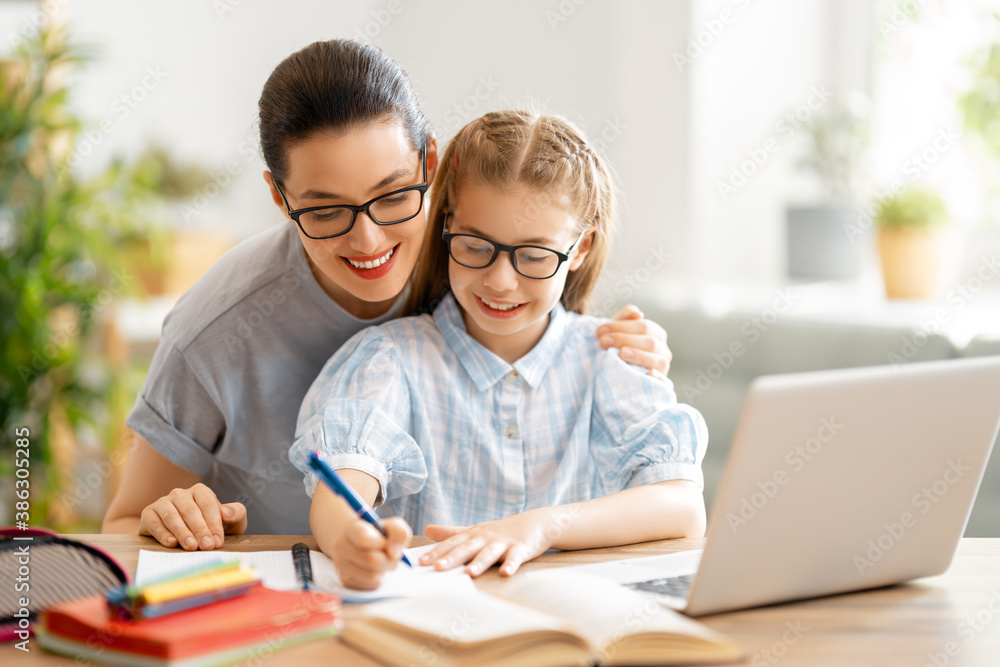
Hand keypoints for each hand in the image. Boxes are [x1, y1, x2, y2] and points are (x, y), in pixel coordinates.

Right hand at [138, 483, 246, 549]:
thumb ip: (236, 514)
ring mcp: (162, 503)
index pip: (208, 504)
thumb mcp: (230, 522)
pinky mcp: (148, 515)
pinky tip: (172, 544)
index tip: (218, 541)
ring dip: (182, 532)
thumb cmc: (211, 528)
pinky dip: (163, 534)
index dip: (214, 523)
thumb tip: (227, 512)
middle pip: (190, 511)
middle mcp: (180, 494)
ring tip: (191, 547)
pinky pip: (155, 523)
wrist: (184, 537)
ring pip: (172, 516)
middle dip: (200, 530)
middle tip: (206, 546)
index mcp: (200, 491)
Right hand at [326, 516, 410, 589]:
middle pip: (372, 560)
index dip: (381, 543)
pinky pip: (371, 585)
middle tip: (391, 555)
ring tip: (383, 561)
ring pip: (372, 576)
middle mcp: (342, 546)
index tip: (386, 542)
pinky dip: (379, 578)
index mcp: (352, 529)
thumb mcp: (392, 525)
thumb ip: (399, 533)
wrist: (361, 544)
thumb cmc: (379, 534)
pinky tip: (376, 570)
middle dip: (389, 560)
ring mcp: (341, 565)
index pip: (363, 539)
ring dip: (384, 570)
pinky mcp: (346, 581)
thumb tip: (393, 553)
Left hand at [422, 512, 552, 577]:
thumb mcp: (475, 530)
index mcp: (473, 535)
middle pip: (467, 548)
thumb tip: (427, 529)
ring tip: (469, 573)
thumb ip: (452, 532)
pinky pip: (515, 557)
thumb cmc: (500, 531)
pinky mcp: (521, 548)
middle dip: (452, 558)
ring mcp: (503, 543)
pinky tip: (506, 573)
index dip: (437, 552)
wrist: (534, 523)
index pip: (452, 544)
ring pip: (489, 553)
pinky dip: (511, 565)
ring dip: (479, 563)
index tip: (421, 563)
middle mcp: (485, 538)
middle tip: (437, 568)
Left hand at [599, 305, 671, 380]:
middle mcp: (663, 351)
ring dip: (640, 356)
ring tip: (622, 353)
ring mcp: (663, 369)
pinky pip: (666, 384)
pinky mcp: (662, 386)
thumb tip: (637, 313)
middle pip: (650, 342)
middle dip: (625, 340)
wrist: (613, 374)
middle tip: (603, 341)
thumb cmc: (616, 348)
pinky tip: (649, 374)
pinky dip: (659, 379)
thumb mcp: (617, 332)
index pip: (644, 327)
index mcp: (656, 335)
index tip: (600, 330)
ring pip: (659, 361)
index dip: (622, 327)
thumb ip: (624, 318)